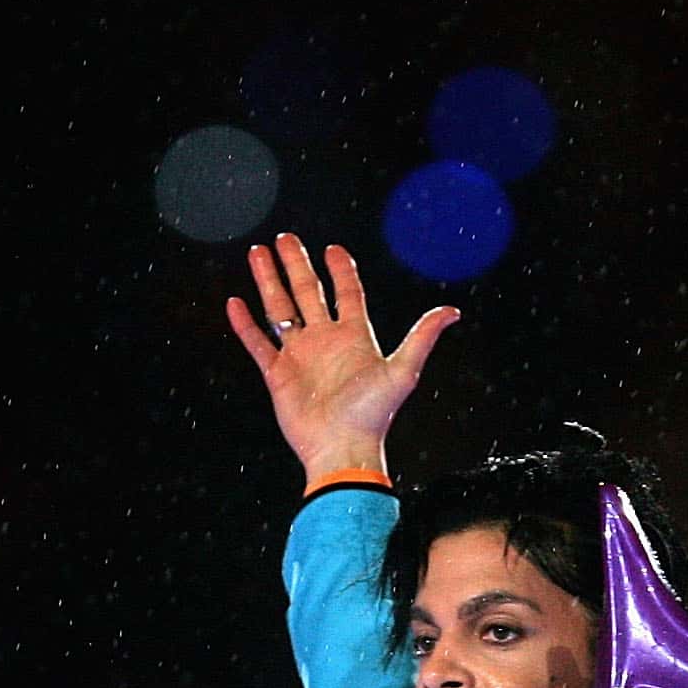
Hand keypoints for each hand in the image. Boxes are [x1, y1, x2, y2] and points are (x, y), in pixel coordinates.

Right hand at [225, 234, 461, 485]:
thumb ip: (422, 338)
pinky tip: (235, 303)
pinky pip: (258, 342)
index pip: (347, 293)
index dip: (341, 270)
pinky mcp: (278, 374)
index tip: (332, 248)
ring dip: (268, 282)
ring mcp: (299, 356)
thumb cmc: (373, 415)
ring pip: (280, 309)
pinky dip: (245, 324)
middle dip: (295, 264)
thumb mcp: (403, 371)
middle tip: (284, 238)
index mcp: (354, 336)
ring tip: (257, 254)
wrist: (342, 448)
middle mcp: (324, 341)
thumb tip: (452, 312)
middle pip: (307, 292)